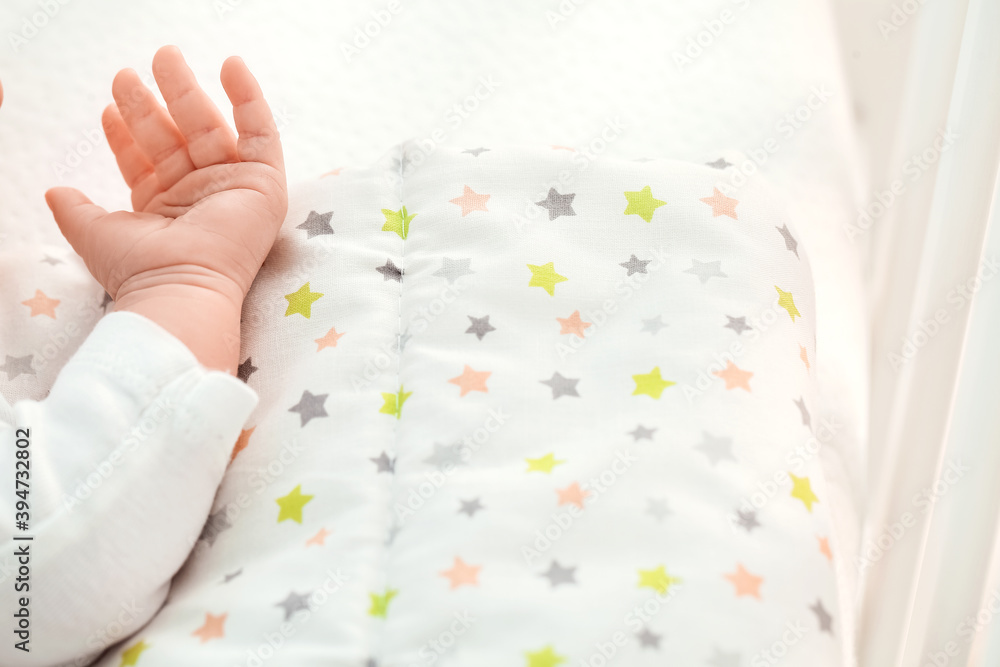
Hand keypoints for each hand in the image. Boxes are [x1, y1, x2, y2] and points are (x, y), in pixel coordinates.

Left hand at [45, 45, 286, 310]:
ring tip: (164, 55)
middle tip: (127, 71)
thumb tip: (54, 192)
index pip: (146, 158)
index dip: (127, 131)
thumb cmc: (141, 269)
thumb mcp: (95, 234)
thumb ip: (75, 211)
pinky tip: (232, 65)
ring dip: (187, 89)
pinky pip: (261, 132)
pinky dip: (250, 98)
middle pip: (175, 135)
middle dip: (152, 101)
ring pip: (210, 126)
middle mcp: (200, 194)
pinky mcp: (264, 182)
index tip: (108, 106)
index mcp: (166, 207)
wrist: (181, 285)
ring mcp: (233, 185)